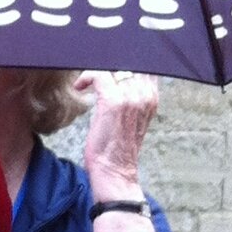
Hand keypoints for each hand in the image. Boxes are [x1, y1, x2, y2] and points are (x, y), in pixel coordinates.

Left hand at [82, 69, 159, 204]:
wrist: (114, 173)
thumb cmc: (117, 148)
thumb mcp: (131, 118)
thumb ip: (131, 96)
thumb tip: (116, 77)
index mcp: (152, 96)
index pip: (144, 62)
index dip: (123, 59)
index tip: (106, 64)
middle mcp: (145, 93)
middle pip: (127, 60)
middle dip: (107, 62)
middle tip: (92, 72)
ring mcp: (131, 96)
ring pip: (112, 65)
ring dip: (95, 70)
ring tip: (85, 81)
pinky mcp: (113, 102)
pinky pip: (99, 75)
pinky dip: (86, 78)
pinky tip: (80, 88)